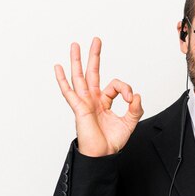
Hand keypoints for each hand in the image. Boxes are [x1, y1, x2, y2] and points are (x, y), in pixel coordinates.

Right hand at [54, 37, 142, 156]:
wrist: (103, 155)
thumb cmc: (111, 142)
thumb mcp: (130, 122)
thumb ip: (135, 108)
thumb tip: (136, 95)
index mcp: (104, 102)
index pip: (115, 85)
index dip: (125, 88)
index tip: (131, 98)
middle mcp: (93, 100)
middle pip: (92, 73)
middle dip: (94, 56)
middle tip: (96, 40)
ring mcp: (84, 103)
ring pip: (79, 77)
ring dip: (77, 60)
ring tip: (75, 45)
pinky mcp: (79, 108)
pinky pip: (69, 92)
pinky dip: (63, 80)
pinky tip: (58, 67)